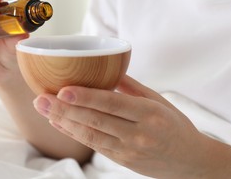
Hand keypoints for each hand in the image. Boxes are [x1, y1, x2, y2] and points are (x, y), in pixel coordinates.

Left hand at [33, 75, 205, 177]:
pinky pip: (94, 146)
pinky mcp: (122, 161)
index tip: (63, 89)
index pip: (113, 103)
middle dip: (65, 109)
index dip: (86, 97)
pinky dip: (74, 135)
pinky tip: (59, 124)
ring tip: (44, 109)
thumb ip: (131, 86)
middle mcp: (138, 133)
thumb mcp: (159, 100)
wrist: (189, 161)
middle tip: (41, 98)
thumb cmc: (175, 125)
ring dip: (64, 122)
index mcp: (149, 113)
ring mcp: (129, 150)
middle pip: (95, 120)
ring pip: (91, 136)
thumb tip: (107, 69)